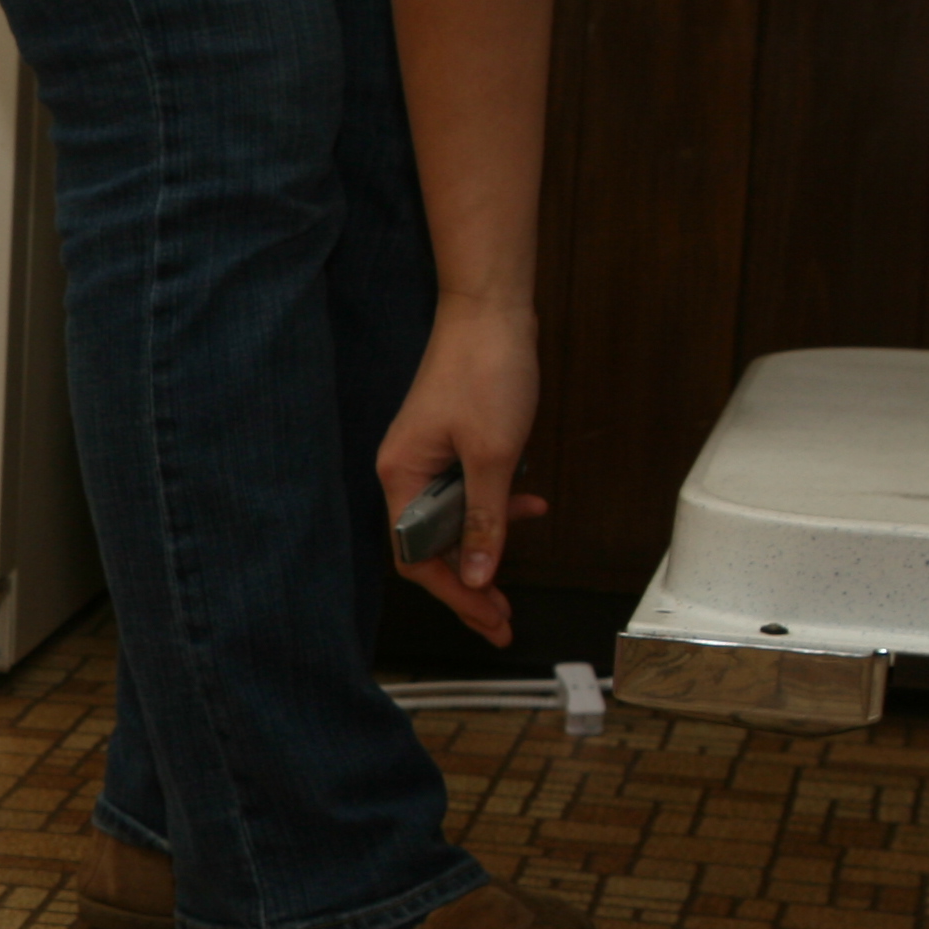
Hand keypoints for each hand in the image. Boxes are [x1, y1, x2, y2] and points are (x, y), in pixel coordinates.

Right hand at [374, 294, 550, 648]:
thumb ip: (485, 519)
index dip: (455, 593)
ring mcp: (425, 459)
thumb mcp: (494, 455)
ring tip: (515, 573)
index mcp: (401, 477)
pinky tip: (526, 509)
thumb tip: (479, 575)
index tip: (489, 618)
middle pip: (431, 546)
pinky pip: (464, 493)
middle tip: (502, 616)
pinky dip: (494, 508)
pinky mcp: (447, 445)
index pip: (418, 556)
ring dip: (485, 547)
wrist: (490, 311)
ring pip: (450, 522)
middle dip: (469, 583)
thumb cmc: (485, 369)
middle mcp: (404, 473)